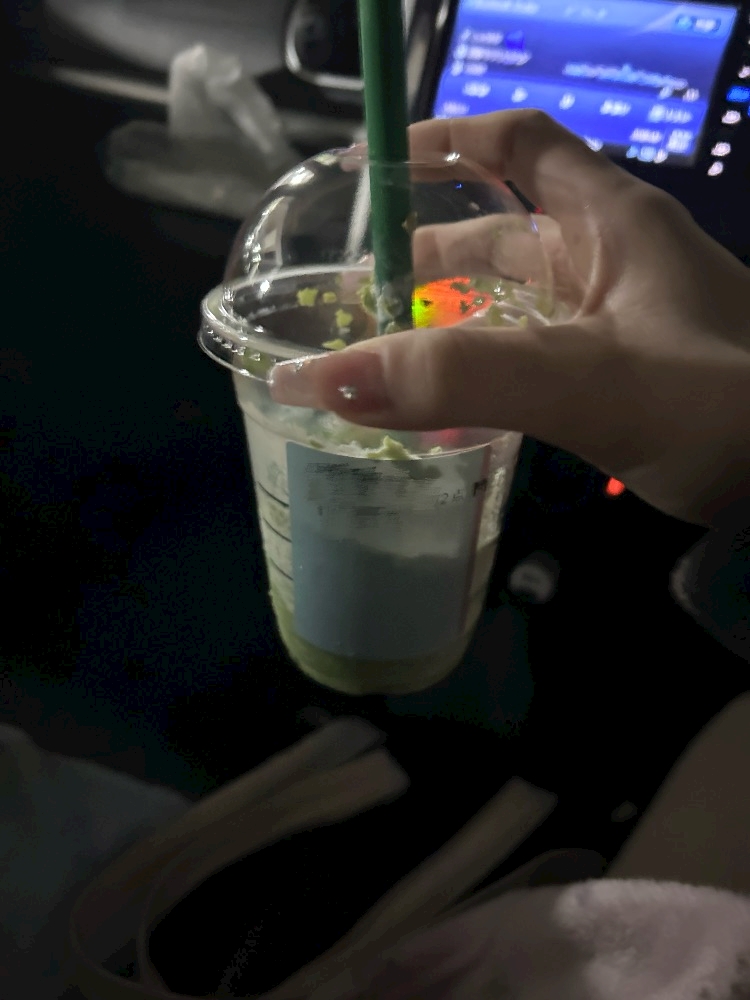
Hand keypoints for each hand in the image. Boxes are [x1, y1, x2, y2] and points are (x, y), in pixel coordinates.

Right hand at [270, 111, 749, 526]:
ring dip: (442, 325)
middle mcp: (610, 263)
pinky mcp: (617, 383)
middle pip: (496, 236)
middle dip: (418, 258)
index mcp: (611, 222)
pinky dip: (477, 377)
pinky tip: (439, 411)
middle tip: (343, 302)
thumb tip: (327, 379)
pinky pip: (527, 363)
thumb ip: (461, 378)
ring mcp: (614, 327)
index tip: (367, 171)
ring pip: (508, 307)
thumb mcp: (587, 382)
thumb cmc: (721, 408)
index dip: (440, 143)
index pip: (517, 144)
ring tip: (371, 358)